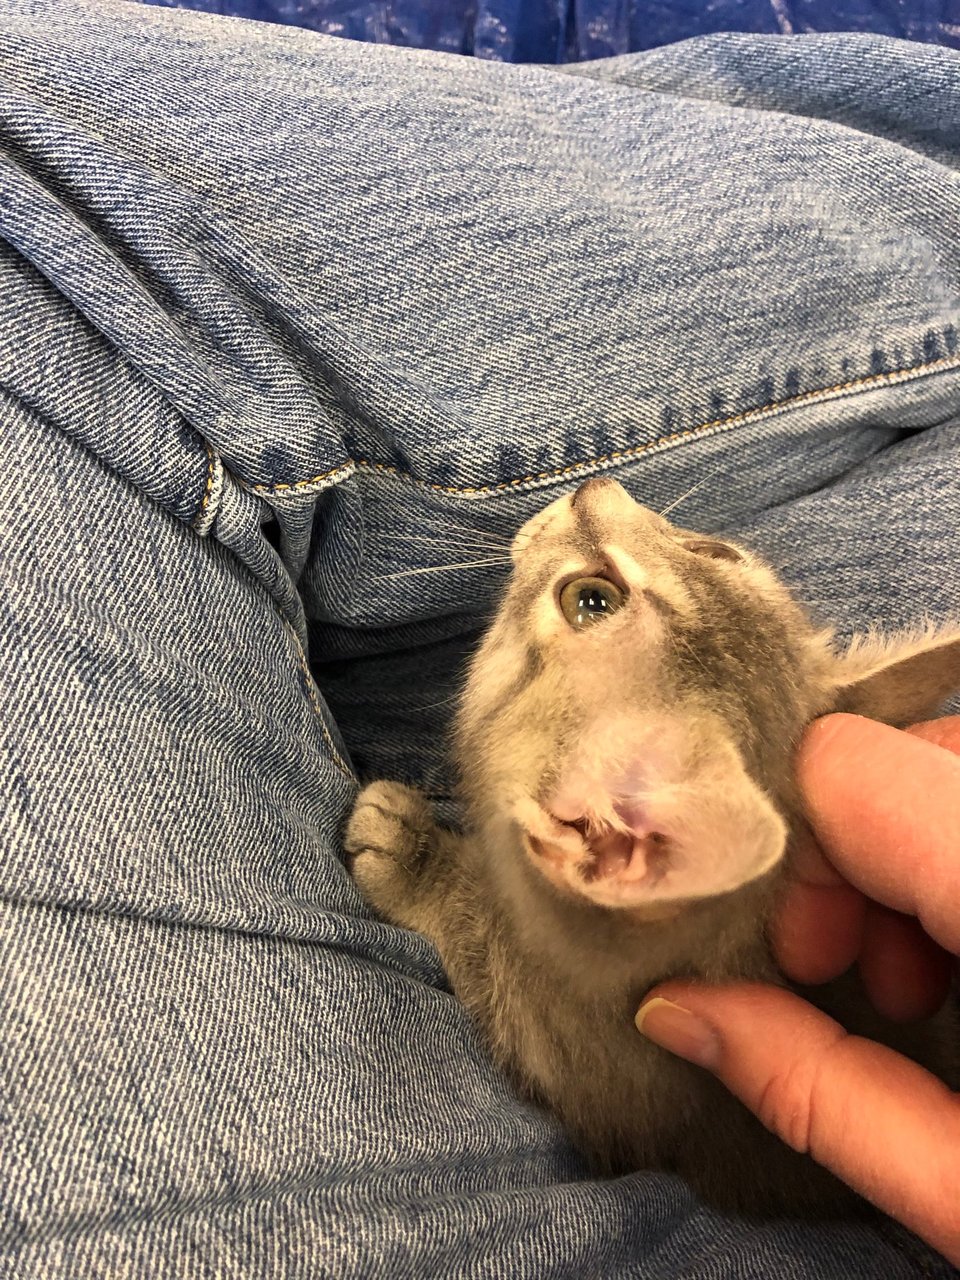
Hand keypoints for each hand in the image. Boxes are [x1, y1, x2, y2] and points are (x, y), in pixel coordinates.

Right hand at [635, 714, 959, 1263]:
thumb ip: (819, 1089)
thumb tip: (676, 1015)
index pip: (847, 764)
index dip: (784, 845)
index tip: (795, 950)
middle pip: (896, 751)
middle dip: (845, 854)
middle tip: (846, 970)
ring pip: (944, 762)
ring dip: (902, 851)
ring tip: (910, 973)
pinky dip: (947, 850)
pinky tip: (958, 947)